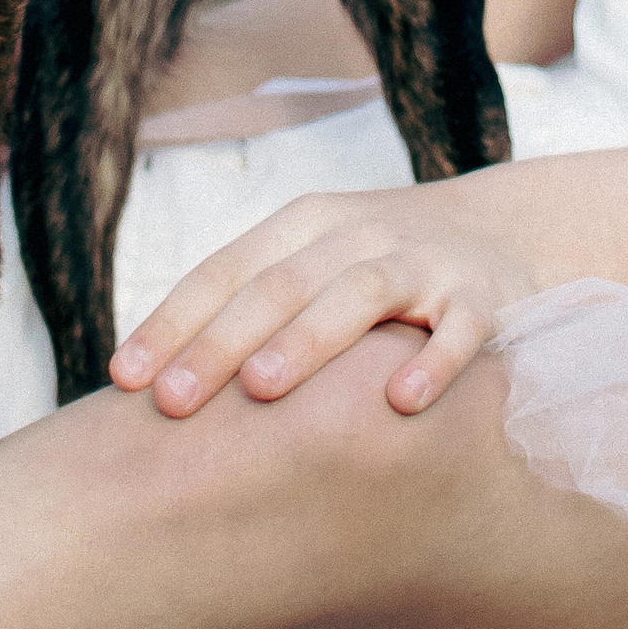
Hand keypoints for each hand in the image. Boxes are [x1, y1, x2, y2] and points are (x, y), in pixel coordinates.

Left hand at [110, 185, 537, 420]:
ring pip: (358, 293)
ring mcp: (421, 260)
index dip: (172, 322)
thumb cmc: (377, 265)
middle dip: (221, 342)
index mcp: (301, 226)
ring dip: (308, 339)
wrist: (504, 228)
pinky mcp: (481, 293)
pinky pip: (458, 328)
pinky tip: (402, 402)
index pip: (224, 272)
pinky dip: (434, 361)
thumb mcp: (312, 264)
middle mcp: (355, 234)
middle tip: (173, 400)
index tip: (123, 380)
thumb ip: (246, 308)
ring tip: (262, 388)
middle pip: (280, 284)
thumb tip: (149, 385)